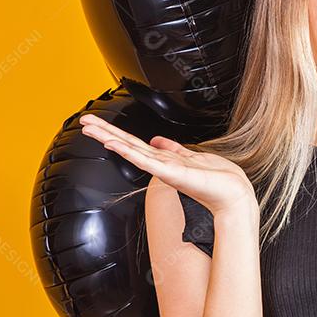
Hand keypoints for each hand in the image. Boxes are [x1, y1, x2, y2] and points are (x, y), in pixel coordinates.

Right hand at [78, 113, 256, 215]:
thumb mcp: (192, 156)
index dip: (114, 132)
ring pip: (131, 150)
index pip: (134, 143)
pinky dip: (129, 152)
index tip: (96, 123)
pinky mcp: (171, 173)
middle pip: (126, 145)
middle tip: (83, 122)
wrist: (233, 195)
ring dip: (110, 138)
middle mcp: (160, 165)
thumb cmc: (217, 179)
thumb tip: (158, 140)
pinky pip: (146, 161)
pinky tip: (115, 144)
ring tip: (91, 129)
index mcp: (164, 160)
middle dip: (104, 132)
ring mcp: (164, 170)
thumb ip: (173, 149)